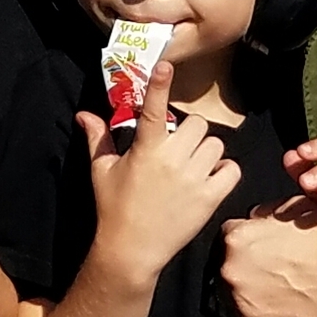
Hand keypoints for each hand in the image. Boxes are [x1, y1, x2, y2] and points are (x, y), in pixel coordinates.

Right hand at [81, 58, 240, 282]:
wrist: (132, 251)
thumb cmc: (114, 209)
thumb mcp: (102, 171)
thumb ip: (98, 138)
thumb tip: (85, 114)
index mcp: (145, 150)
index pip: (152, 109)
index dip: (159, 84)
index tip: (165, 65)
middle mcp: (173, 160)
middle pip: (196, 124)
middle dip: (187, 133)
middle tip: (176, 149)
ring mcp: (195, 179)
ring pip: (216, 145)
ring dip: (205, 151)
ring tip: (191, 166)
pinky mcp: (211, 198)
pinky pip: (231, 170)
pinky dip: (224, 172)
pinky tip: (209, 178)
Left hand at [221, 198, 316, 316]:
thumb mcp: (297, 210)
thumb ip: (266, 213)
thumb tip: (252, 217)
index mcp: (237, 237)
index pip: (229, 235)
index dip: (249, 240)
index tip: (262, 248)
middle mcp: (231, 269)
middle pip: (228, 264)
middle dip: (248, 265)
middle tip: (276, 268)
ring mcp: (240, 300)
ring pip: (235, 291)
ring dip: (252, 288)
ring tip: (283, 286)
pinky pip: (248, 315)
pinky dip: (262, 310)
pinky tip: (286, 302)